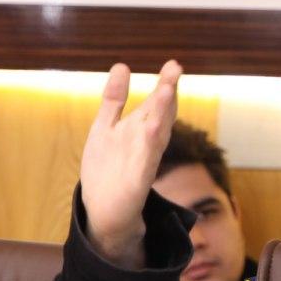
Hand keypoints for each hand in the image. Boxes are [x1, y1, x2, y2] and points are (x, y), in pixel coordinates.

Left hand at [80, 59, 181, 268]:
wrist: (105, 216)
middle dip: (166, 94)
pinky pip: (144, 165)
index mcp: (138, 130)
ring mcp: (142, 164)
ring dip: (161, 115)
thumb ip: (114, 100)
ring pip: (155, 137)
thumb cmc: (107, 172)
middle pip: (159, 116)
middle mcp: (144, 145)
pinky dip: (147, 150)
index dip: (164, 84)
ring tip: (167, 92)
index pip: (156, 104)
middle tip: (175, 69)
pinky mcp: (135, 185)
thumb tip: (123, 65)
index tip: (173, 64)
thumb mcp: (105, 129)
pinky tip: (150, 133)